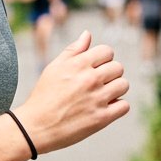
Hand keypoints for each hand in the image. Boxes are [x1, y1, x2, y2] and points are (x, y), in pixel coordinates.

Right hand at [15, 29, 128, 154]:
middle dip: (110, 74)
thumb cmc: (44, 96)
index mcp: (78, 64)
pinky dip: (117, 106)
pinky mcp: (101, 118)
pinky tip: (105, 107)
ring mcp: (97, 99)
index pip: (107, 51)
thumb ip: (73, 50)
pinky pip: (124, 106)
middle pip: (118, 67)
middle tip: (97, 84)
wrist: (36, 127)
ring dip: (116, 89)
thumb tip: (87, 34)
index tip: (95, 68)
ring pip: (123, 85)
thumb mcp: (54, 68)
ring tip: (102, 95)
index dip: (103, 59)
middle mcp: (90, 79)